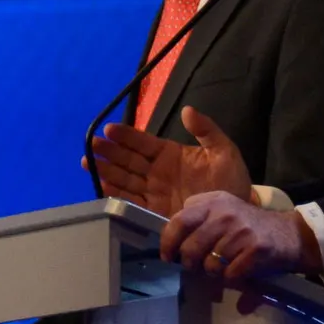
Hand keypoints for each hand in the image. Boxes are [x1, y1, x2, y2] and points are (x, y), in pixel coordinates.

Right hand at [90, 110, 251, 214]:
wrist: (235, 214)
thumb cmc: (231, 180)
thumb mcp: (224, 151)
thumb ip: (206, 130)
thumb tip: (187, 110)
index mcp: (170, 154)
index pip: (143, 142)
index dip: (127, 136)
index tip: (110, 129)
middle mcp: (156, 171)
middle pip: (128, 159)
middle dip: (109, 151)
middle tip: (91, 144)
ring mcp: (153, 191)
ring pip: (124, 178)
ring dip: (105, 171)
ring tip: (88, 162)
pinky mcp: (153, 211)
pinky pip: (130, 201)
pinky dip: (115, 194)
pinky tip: (101, 186)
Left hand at [159, 191, 319, 283]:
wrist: (290, 234)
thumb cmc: (248, 226)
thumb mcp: (222, 211)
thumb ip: (196, 220)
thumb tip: (169, 246)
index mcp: (213, 202)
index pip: (179, 221)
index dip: (169, 242)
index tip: (168, 256)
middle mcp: (226, 213)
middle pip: (191, 248)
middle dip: (190, 263)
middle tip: (198, 266)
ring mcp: (242, 230)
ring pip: (210, 265)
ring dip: (214, 273)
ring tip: (223, 267)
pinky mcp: (257, 248)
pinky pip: (230, 274)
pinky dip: (232, 279)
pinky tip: (240, 272)